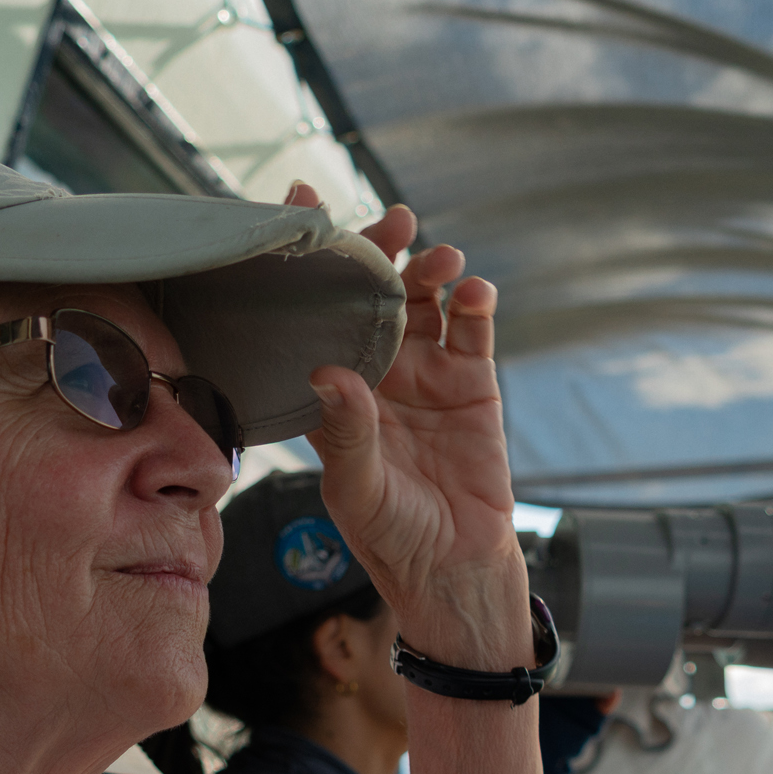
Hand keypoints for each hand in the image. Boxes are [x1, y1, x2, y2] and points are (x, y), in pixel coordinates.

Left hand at [285, 182, 524, 668]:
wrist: (455, 568)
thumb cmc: (391, 536)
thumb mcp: (357, 489)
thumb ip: (346, 432)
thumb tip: (328, 374)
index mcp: (331, 392)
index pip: (311, 315)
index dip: (306, 263)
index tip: (297, 205)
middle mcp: (375, 373)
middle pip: (371, 294)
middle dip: (378, 252)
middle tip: (390, 223)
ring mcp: (425, 373)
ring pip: (423, 301)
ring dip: (429, 271)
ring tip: (438, 259)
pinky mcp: (471, 382)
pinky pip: (471, 328)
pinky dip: (474, 302)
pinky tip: (474, 290)